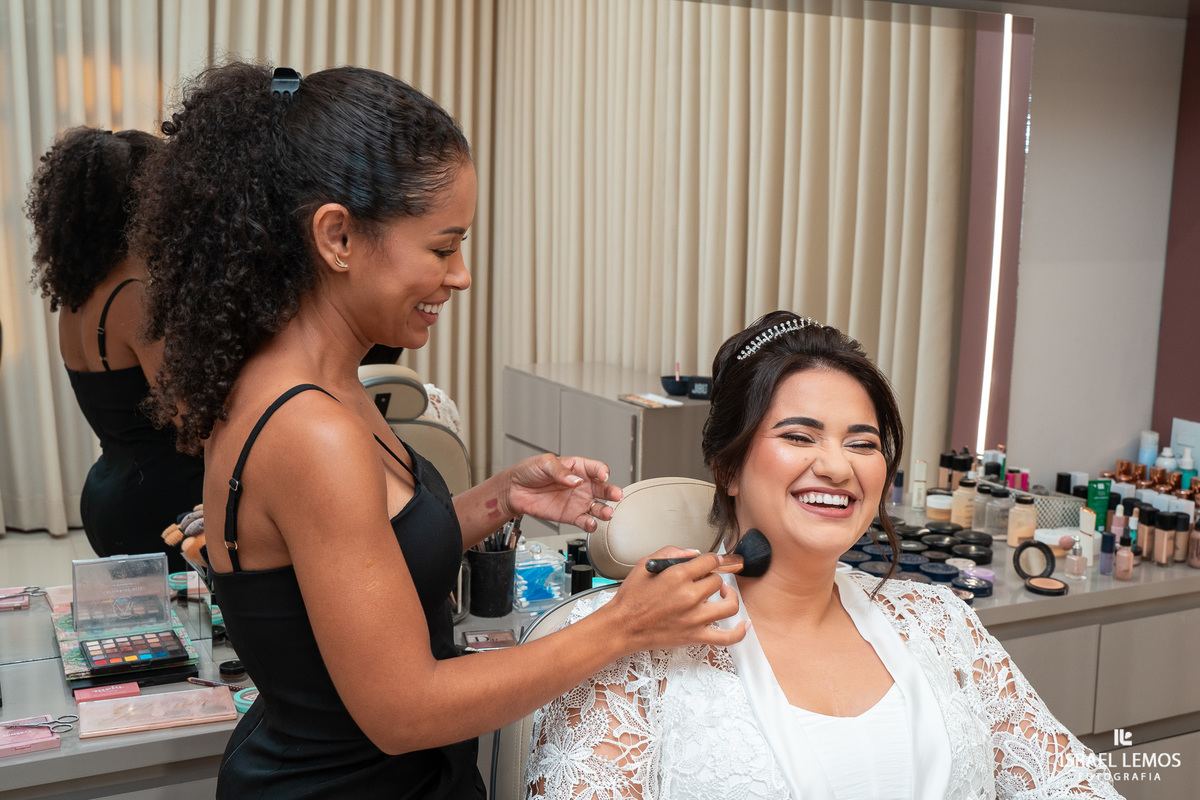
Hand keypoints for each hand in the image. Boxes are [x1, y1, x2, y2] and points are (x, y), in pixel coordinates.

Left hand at [503, 454, 622, 531]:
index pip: (596, 468)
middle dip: (612, 492)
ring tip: (607, 513)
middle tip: (616, 495)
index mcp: (577, 467)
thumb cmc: (529, 471)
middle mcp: (582, 485)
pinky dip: (590, 524)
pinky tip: (591, 523)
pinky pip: (585, 521)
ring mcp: (577, 501)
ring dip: (605, 510)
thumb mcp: (544, 463)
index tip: (603, 475)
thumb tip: (575, 480)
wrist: (514, 490)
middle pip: (603, 488)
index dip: (602, 471)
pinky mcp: (570, 516)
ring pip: (598, 507)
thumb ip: (560, 471)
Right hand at [600, 546, 748, 652]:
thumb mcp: (645, 565)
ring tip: (723, 594)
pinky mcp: (695, 636)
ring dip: (729, 597)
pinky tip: (744, 624)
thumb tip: (692, 553)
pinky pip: (726, 637)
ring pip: (729, 605)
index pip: (709, 562)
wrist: (622, 627)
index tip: (711, 562)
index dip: (711, 560)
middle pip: (717, 581)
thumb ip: (670, 553)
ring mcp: (695, 618)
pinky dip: (739, 632)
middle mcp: (689, 596)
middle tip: (703, 581)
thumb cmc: (631, 598)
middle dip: (711, 578)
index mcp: (677, 576)